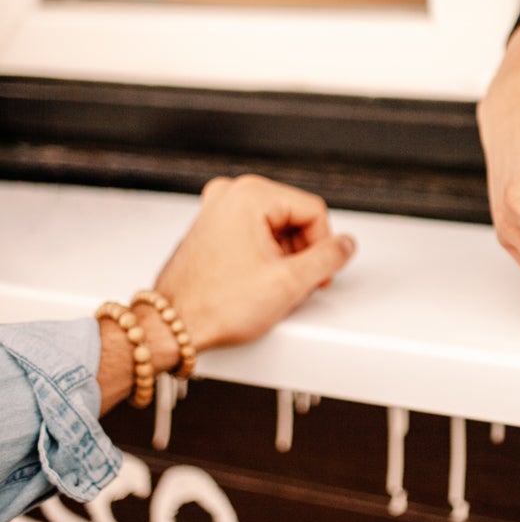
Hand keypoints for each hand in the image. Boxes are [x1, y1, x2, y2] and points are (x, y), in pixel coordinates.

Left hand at [152, 174, 356, 351]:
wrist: (171, 327)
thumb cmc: (213, 306)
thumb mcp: (289, 283)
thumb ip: (329, 258)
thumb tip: (345, 245)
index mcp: (249, 195)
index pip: (314, 211)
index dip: (323, 246)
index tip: (316, 274)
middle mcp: (229, 194)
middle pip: (296, 217)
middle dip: (303, 252)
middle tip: (296, 283)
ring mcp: (217, 210)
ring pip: (278, 227)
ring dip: (285, 257)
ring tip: (274, 286)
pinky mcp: (212, 227)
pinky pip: (257, 234)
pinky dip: (265, 257)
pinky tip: (258, 281)